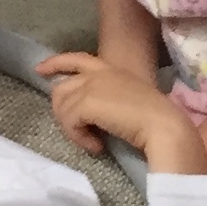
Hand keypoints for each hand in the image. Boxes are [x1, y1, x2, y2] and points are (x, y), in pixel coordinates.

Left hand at [36, 51, 205, 173]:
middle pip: (62, 88)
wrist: (166, 127)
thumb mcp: (133, 102)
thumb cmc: (160, 120)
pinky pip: (68, 121)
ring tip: (93, 142)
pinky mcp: (85, 102)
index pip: (77, 59)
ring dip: (73, 128)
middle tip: (78, 131)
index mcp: (113, 70)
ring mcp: (91, 86)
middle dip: (63, 111)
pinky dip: (79, 138)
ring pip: (62, 106)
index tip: (40, 70)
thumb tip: (96, 117)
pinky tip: (97, 146)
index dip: (56, 63)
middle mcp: (99, 73)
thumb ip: (112, 100)